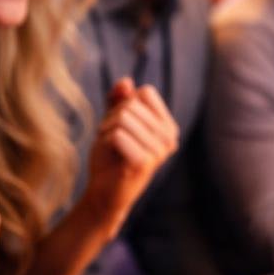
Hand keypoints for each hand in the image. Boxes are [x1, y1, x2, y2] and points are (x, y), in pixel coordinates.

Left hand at [83, 78, 178, 233]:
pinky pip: (118, 135)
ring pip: (123, 118)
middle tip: (112, 139)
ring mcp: (159, 151)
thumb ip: (119, 100)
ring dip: (106, 130)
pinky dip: (105, 142)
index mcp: (168, 127)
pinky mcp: (144, 162)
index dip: (125, 104)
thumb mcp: (113, 122)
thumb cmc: (111, 156)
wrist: (104, 192)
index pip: (145, 93)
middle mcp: (169, 138)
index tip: (121, 125)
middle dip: (112, 119)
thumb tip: (126, 82)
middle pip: (131, 105)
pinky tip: (110, 156)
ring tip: (110, 147)